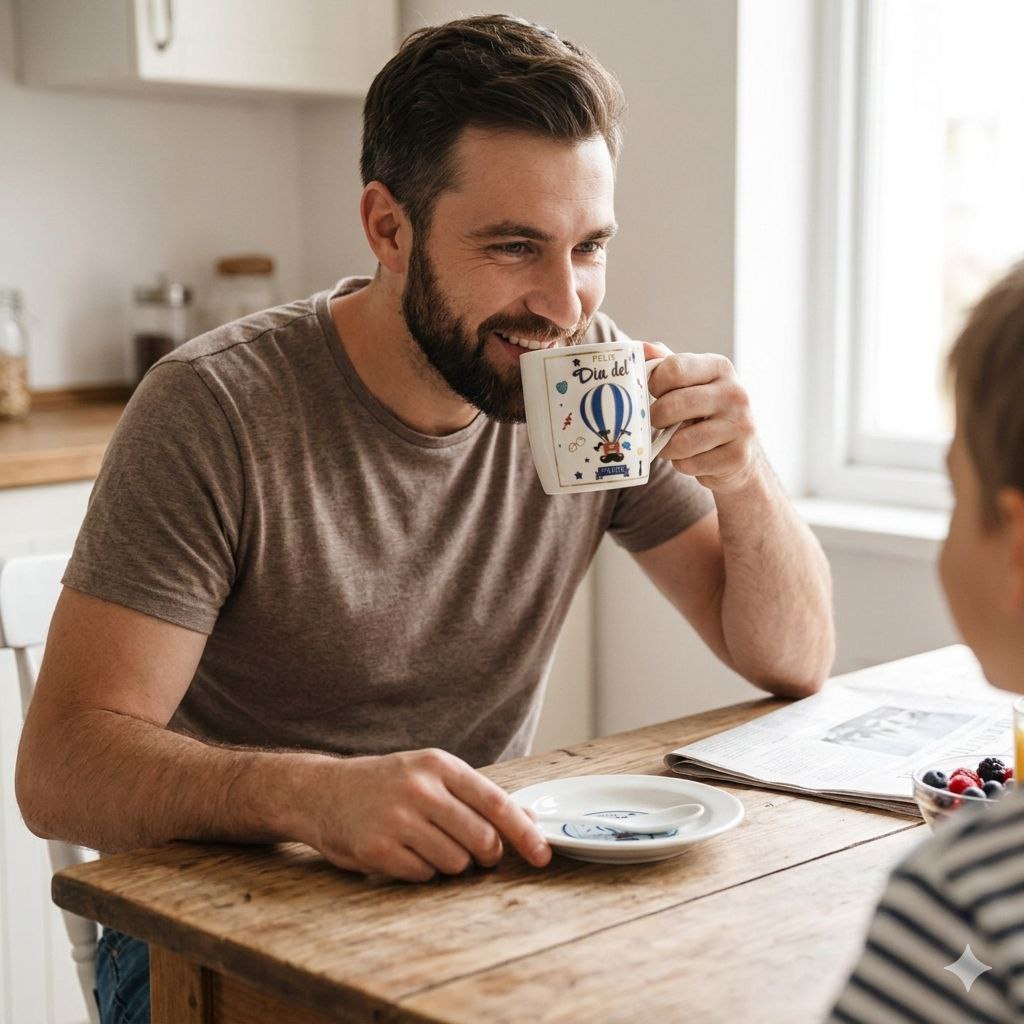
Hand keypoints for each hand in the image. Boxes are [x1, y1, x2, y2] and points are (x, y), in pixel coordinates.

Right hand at [299, 748, 550, 881]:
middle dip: (486, 854)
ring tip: (427, 844)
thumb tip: (528, 822)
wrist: (321, 791)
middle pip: (483, 840)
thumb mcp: (430, 774)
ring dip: (451, 863)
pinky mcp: (378, 850)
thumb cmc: (386, 784)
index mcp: (439, 765)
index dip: (525, 834)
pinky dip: (422, 871)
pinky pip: (425, 875)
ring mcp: (397, 820)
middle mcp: (420, 789)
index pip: (496, 803)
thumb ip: (476, 796)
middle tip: (475, 851)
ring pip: (456, 862)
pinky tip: (404, 852)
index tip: (543, 855)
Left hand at [643, 341, 758, 494]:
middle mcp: (735, 392)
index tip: (652, 394)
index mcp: (719, 367)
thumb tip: (641, 347)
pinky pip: (691, 464)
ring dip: (667, 447)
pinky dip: (682, 464)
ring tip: (671, 444)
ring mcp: (741, 425)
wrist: (737, 450)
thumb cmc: (703, 412)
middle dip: (655, 419)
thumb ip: (664, 364)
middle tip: (656, 423)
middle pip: (673, 405)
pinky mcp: (739, 456)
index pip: (673, 369)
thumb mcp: (688, 382)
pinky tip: (691, 458)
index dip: (653, 384)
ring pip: (682, 441)